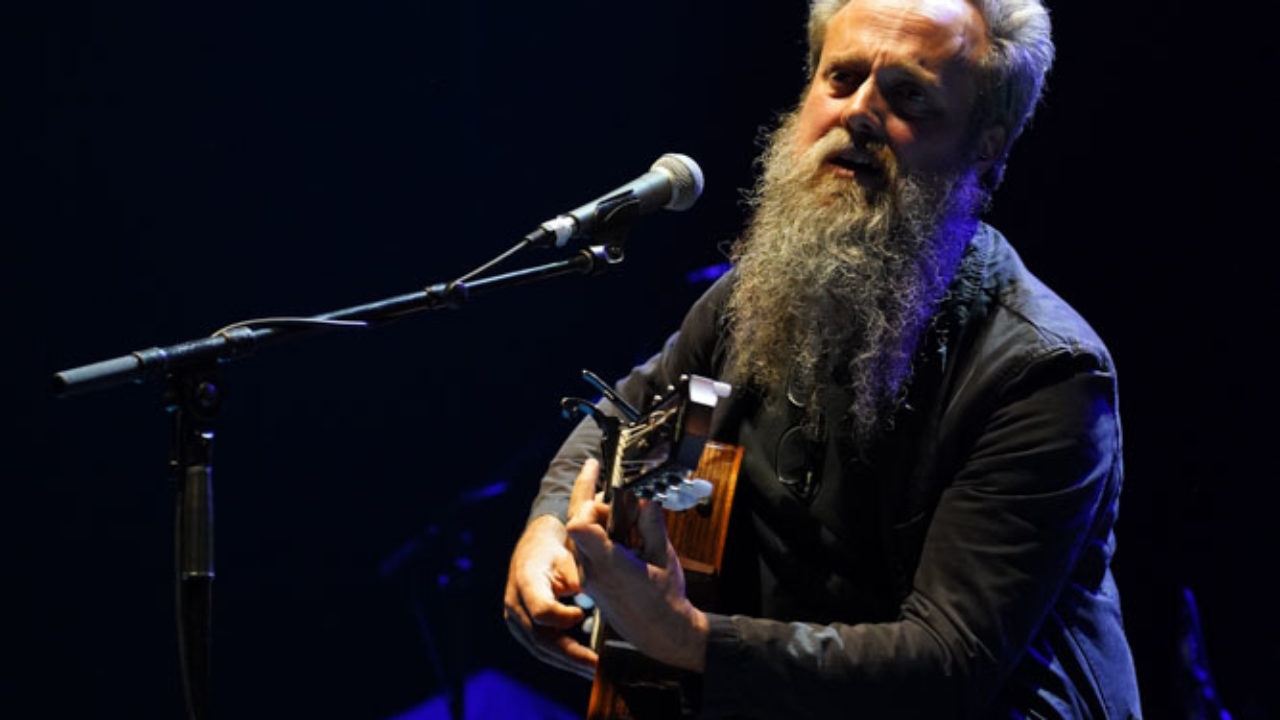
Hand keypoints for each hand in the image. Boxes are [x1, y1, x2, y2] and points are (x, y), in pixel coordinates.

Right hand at [503, 462, 602, 678]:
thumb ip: (579, 576)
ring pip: (540, 648)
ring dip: (568, 662)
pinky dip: (562, 657)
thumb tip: (592, 597)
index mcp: (526, 580)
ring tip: (594, 672)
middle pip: (540, 639)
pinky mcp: (520, 626)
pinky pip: (540, 647)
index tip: (583, 615)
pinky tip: (583, 663)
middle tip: (597, 667)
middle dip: (571, 656)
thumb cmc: (558, 547)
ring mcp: (514, 617)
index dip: (563, 619)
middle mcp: (515, 602)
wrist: (537, 543)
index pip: (541, 611)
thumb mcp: (571, 554)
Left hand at [566, 460, 708, 672]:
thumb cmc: (664, 599)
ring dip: (603, 520)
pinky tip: (627, 539)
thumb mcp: (663, 555)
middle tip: (628, 503)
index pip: (579, 522)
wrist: (661, 635)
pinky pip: (588, 547)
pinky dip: (603, 536)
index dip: (587, 497)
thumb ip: (650, 522)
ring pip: (582, 532)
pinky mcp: (591, 580)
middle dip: (600, 504)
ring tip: (632, 526)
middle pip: (578, 520)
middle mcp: (590, 569)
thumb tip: (643, 496)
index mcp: (607, 562)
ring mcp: (588, 576)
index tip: (600, 478)